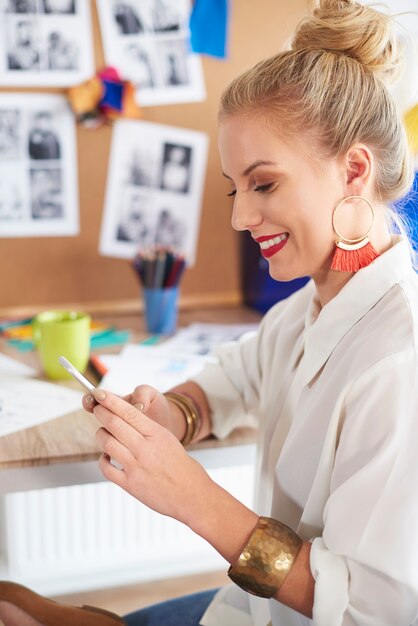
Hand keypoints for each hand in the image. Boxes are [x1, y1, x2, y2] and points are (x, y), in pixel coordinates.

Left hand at [91, 389, 211, 524]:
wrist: (192, 495)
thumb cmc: (181, 466)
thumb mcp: (167, 440)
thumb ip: (147, 429)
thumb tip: (124, 418)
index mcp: (157, 434)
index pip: (129, 412)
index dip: (111, 401)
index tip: (99, 392)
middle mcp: (145, 449)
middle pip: (114, 424)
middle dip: (101, 413)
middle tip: (96, 408)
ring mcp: (136, 467)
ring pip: (107, 444)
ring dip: (101, 435)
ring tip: (102, 432)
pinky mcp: (130, 484)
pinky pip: (106, 468)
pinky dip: (102, 460)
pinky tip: (106, 456)